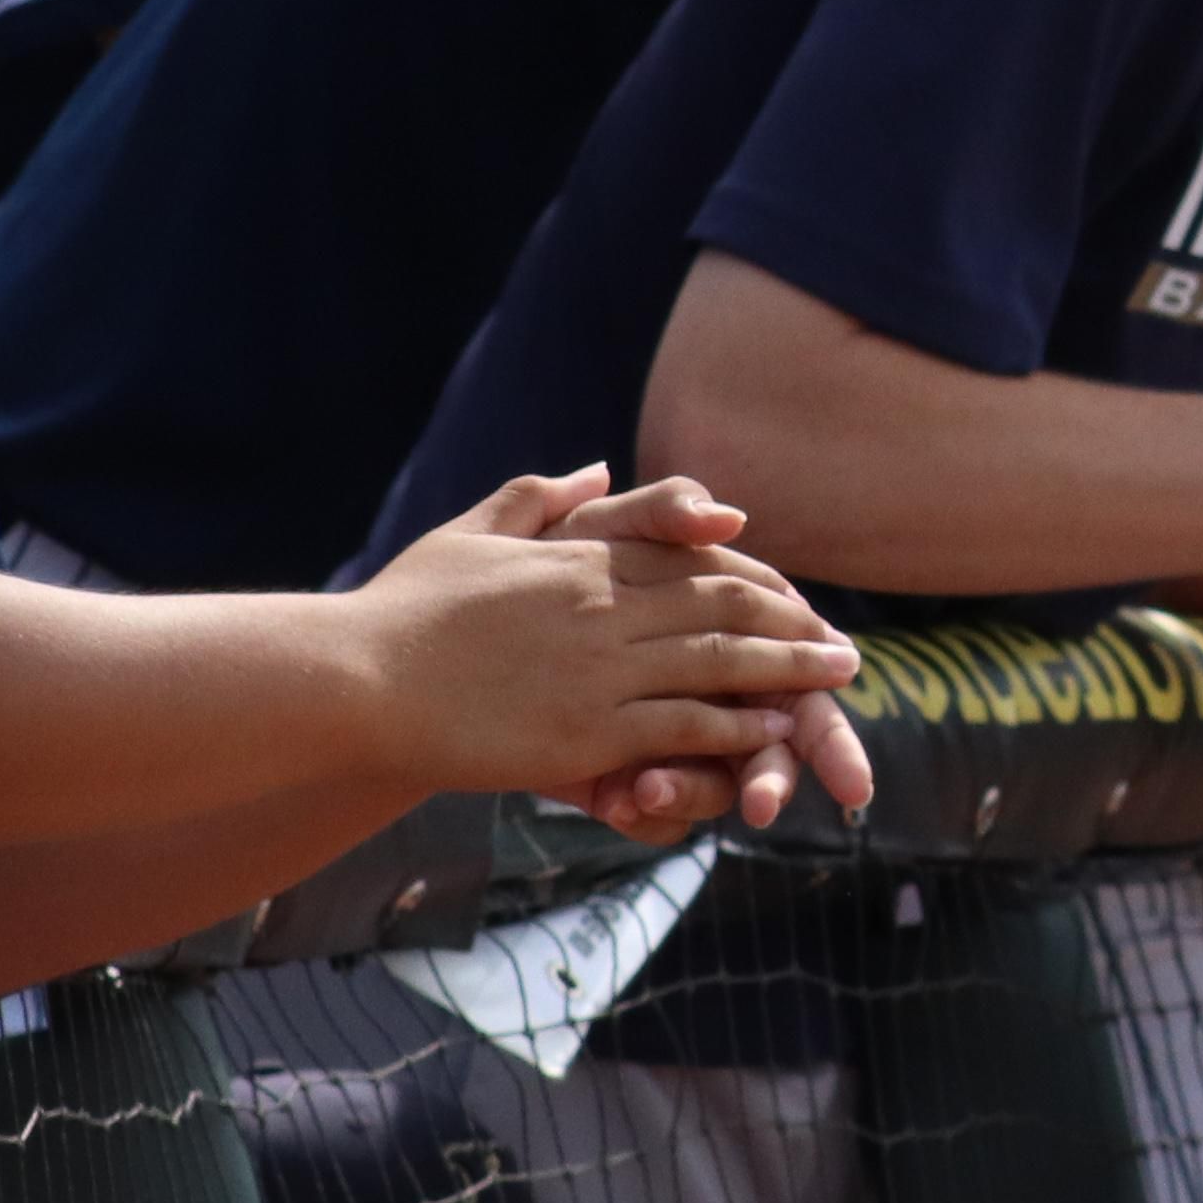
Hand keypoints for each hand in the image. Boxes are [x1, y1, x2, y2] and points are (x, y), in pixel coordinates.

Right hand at [353, 469, 865, 831]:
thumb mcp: (471, 533)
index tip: (791, 594)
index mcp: (581, 559)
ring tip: (837, 681)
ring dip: (788, 672)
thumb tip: (592, 468)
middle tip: (842, 643)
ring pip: (721, 662)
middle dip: (792, 623)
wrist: (361, 681)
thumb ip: (537, 499)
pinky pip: (686, 724)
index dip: (751, 579)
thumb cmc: (404, 612)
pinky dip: (739, 726)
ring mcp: (601, 668)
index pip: (689, 560)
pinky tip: (776, 734)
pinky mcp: (590, 729)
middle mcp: (604, 606)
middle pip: (723, 606)